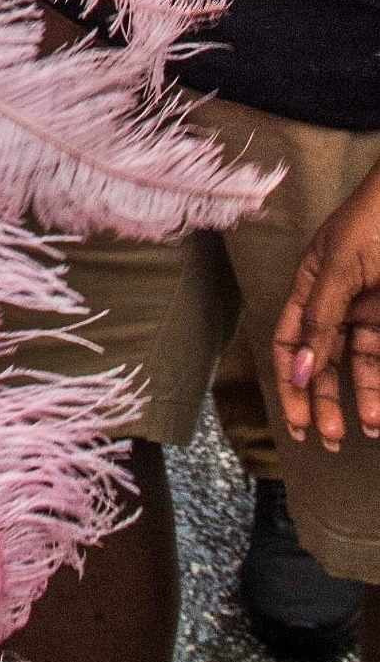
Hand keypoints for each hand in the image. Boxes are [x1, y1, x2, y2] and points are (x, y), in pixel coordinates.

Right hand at [273, 162, 379, 451]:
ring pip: (360, 365)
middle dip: (324, 402)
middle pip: (324, 362)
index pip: (291, 344)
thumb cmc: (373, 222)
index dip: (290, 384)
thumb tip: (301, 372)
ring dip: (362, 398)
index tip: (298, 422)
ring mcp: (369, 311)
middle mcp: (337, 304)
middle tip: (329, 440)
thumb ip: (319, 320)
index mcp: (309, 288)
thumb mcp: (338, 269)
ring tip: (369, 429)